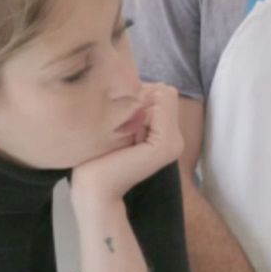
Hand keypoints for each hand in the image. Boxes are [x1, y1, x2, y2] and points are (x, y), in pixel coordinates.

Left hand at [71, 83, 182, 208]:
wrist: (93, 188)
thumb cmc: (97, 155)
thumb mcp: (120, 124)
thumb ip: (137, 105)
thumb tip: (150, 83)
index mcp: (167, 136)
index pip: (162, 93)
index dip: (138, 97)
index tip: (120, 121)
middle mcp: (177, 139)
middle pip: (164, 92)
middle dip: (139, 99)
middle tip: (120, 127)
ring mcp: (174, 143)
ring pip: (164, 95)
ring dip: (138, 104)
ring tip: (122, 130)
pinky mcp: (165, 146)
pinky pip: (162, 104)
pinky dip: (139, 109)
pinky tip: (125, 132)